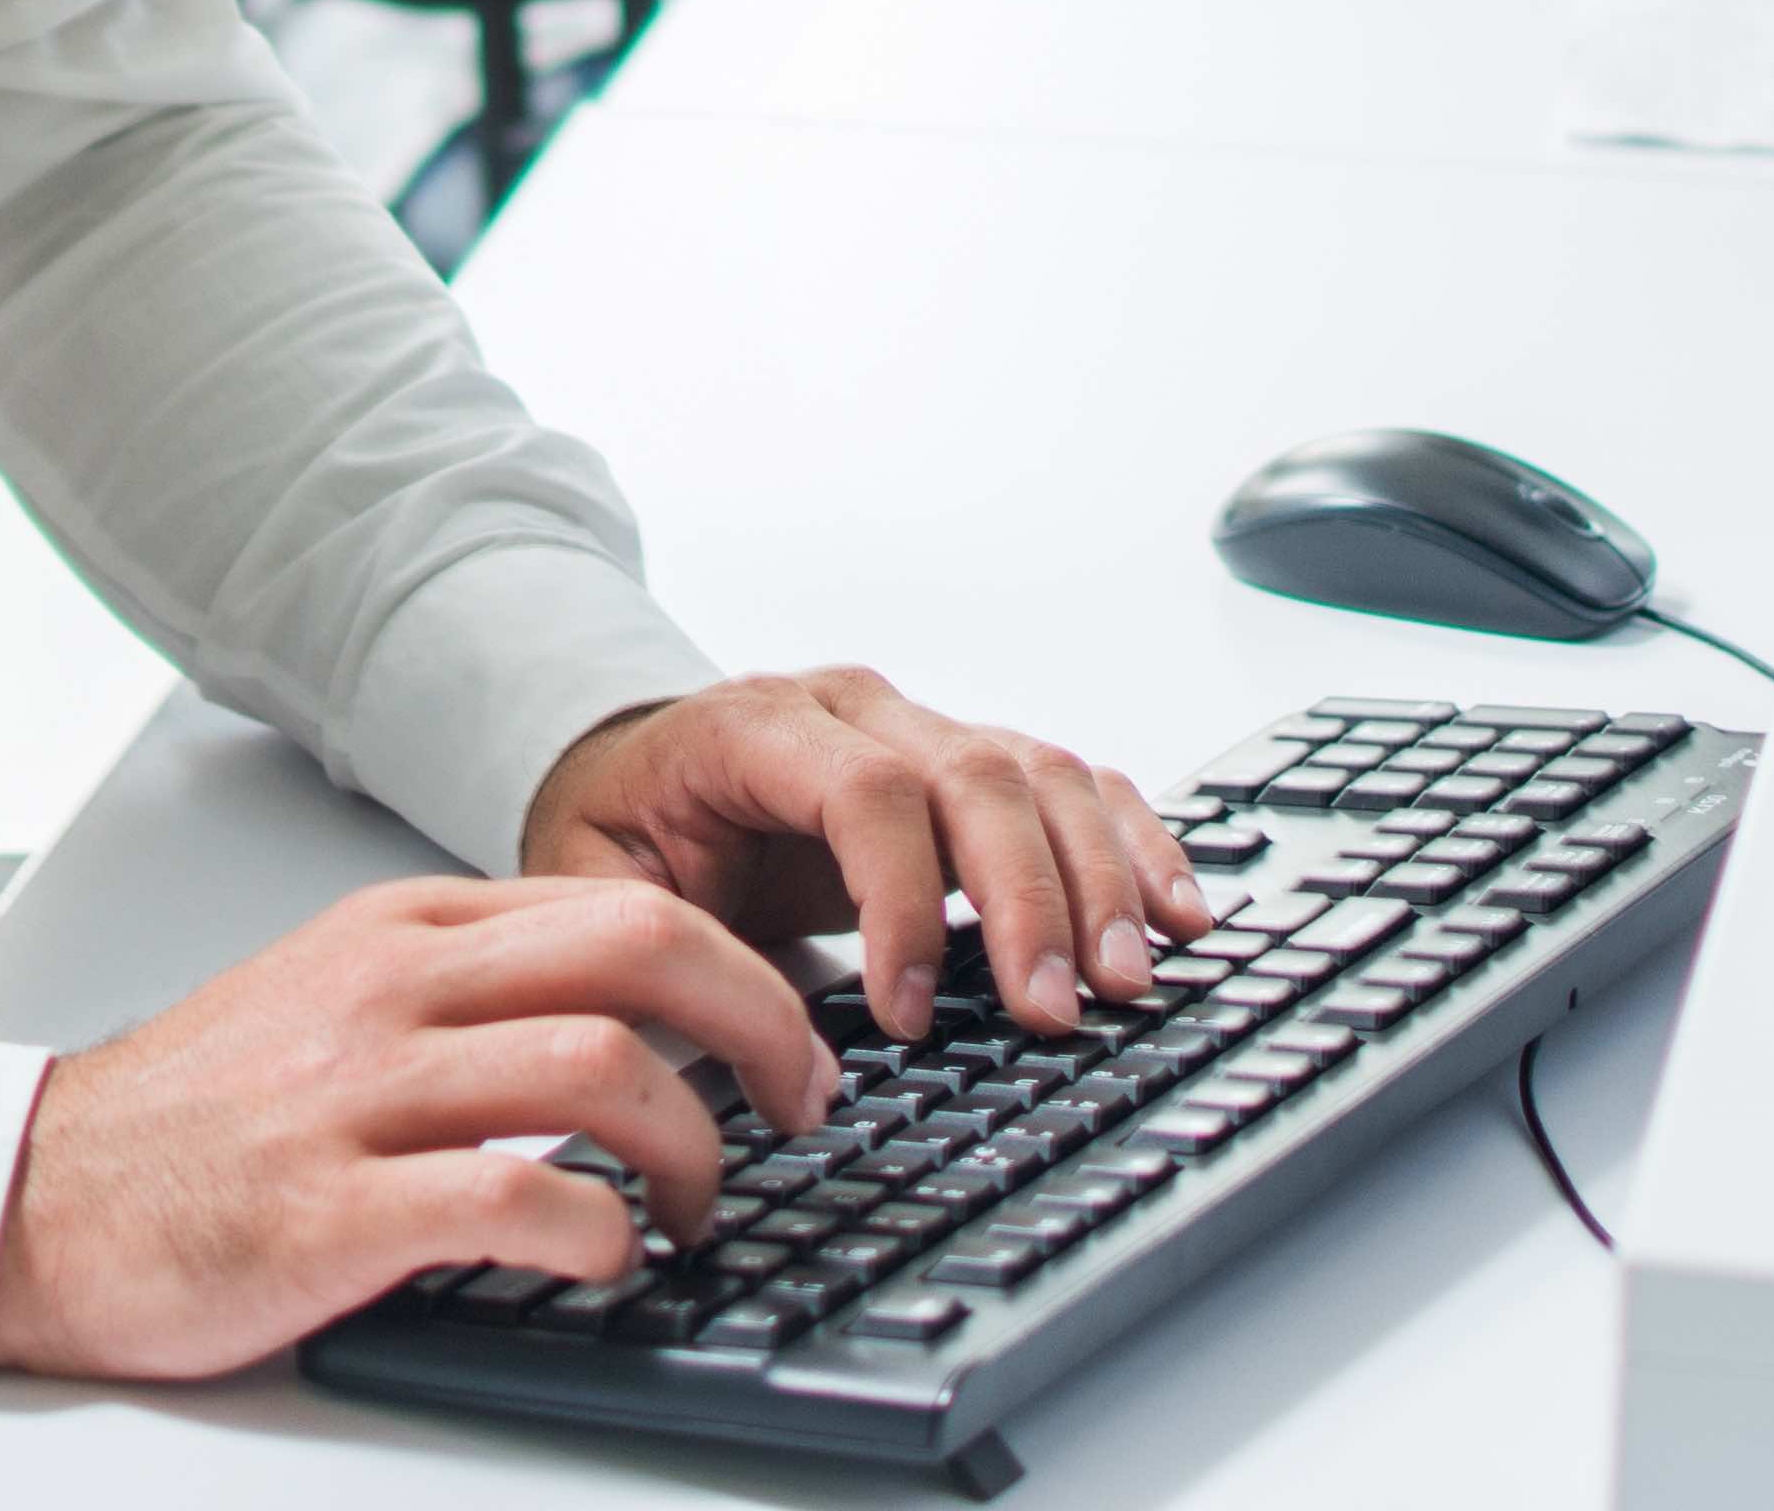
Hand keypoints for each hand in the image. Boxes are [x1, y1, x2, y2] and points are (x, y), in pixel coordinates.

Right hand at [0, 873, 837, 1378]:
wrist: (36, 1199)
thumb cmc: (190, 1122)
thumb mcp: (329, 1000)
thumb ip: (459, 990)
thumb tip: (620, 1018)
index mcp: (399, 931)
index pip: (620, 902)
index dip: (741, 969)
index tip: (787, 1042)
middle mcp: (391, 989)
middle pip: (641, 949)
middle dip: (762, 1023)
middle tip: (802, 1103)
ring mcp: (361, 1094)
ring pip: (603, 1065)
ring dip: (694, 1146)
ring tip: (699, 1209)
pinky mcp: (335, 1208)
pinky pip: (518, 1198)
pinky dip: (600, 1232)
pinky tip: (609, 1260)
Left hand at [519, 665, 1212, 1041]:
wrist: (629, 767)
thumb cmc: (620, 832)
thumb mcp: (598, 890)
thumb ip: (667, 957)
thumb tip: (773, 1066)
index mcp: (754, 726)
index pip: (861, 791)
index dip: (900, 903)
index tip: (908, 1014)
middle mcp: (855, 706)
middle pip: (974, 776)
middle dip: (1027, 901)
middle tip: (1056, 1013)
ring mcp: (921, 725)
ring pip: (1040, 774)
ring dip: (1097, 880)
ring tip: (1130, 981)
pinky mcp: (969, 763)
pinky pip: (1072, 785)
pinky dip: (1131, 843)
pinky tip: (1175, 909)